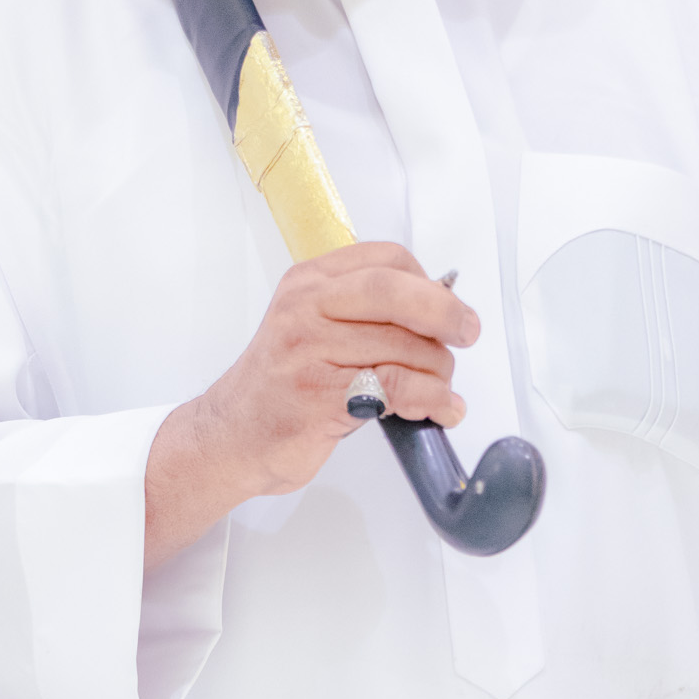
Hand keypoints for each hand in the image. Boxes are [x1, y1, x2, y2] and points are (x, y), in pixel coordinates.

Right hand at [144, 242, 478, 566]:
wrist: (231, 438)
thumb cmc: (282, 387)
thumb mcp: (313, 328)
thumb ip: (366, 313)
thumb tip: (442, 310)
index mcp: (308, 283)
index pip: (386, 260)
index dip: (429, 284)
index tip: (448, 309)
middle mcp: (306, 308)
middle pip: (397, 293)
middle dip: (446, 315)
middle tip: (467, 334)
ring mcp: (310, 350)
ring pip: (405, 347)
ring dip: (439, 373)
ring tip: (438, 390)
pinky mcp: (321, 396)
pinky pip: (400, 388)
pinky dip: (434, 400)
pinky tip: (442, 410)